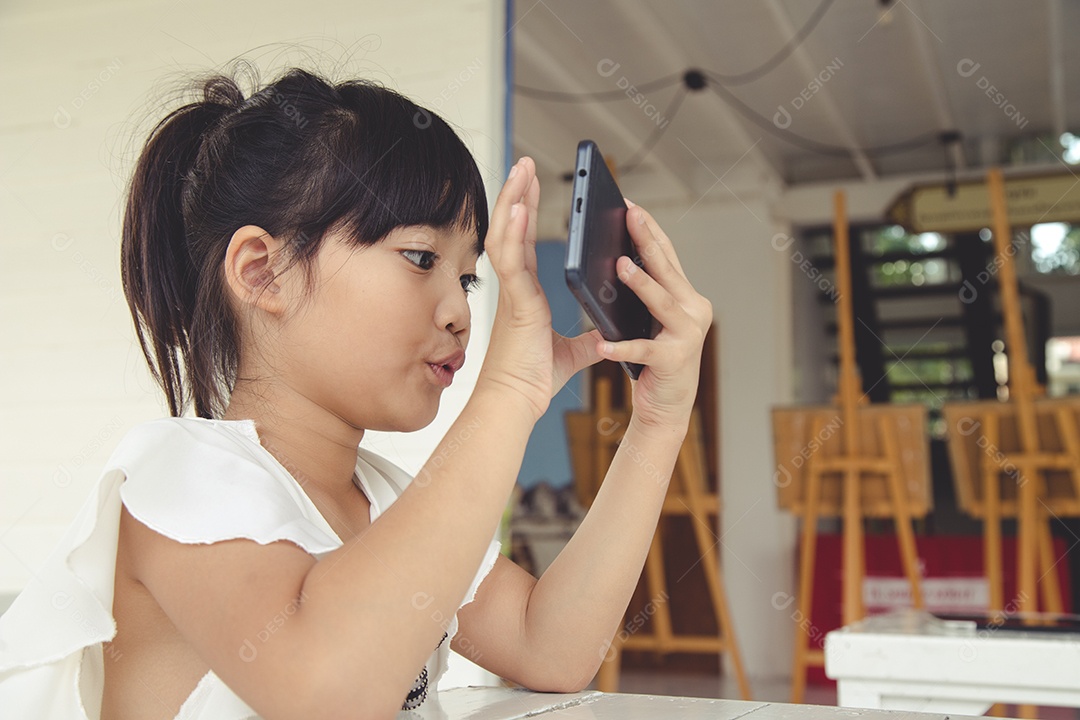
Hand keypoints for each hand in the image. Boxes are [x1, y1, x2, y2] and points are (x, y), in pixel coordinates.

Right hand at [478, 158, 598, 419]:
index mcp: (526, 295)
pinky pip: (510, 261)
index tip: (530, 188)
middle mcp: (516, 288)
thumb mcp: (572, 352)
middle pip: (510, 229)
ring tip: (521, 170)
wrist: (517, 402)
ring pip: (505, 235)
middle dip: (517, 194)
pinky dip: (513, 232)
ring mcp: (512, 293)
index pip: (523, 243)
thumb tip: (604, 334)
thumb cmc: (532, 380)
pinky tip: (519, 207)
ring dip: (512, 201)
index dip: (526, 213)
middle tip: (524, 164)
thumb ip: (588, 339)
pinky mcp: (515, 303)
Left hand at [599, 201, 712, 434]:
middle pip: (666, 269)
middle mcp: (694, 309)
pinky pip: (643, 350)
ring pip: (661, 303)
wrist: (667, 407)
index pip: (667, 255)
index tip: (630, 204)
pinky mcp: (674, 361)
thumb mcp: (647, 320)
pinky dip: (622, 347)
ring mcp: (688, 335)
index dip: (649, 229)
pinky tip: (602, 344)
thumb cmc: (653, 360)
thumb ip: (639, 294)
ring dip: (641, 283)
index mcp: (686, 296)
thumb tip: (613, 260)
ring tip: (619, 265)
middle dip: (647, 240)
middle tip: (629, 215)